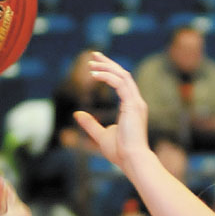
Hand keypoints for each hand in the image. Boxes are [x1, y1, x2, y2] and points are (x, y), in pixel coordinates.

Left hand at [75, 52, 150, 170]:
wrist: (132, 159)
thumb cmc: (120, 152)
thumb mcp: (100, 135)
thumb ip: (90, 124)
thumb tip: (77, 114)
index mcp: (132, 108)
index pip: (122, 83)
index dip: (110, 71)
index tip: (95, 66)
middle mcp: (136, 103)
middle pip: (124, 75)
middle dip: (108, 63)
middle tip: (93, 55)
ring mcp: (136, 103)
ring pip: (123, 76)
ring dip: (107, 67)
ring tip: (91, 62)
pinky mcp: (133, 105)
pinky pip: (120, 83)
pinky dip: (107, 77)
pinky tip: (94, 74)